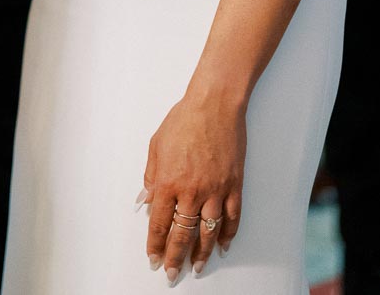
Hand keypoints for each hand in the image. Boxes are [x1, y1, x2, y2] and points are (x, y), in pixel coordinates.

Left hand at [141, 94, 244, 282]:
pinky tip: (224, 247)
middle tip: (171, 274)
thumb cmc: (183, 120)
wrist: (214, 105)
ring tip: (196, 268)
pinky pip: (232, 218)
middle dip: (175, 257)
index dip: (156, 243)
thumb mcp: (156, 145)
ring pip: (208, 232)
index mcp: (169, 181)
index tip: (153, 257)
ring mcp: (215, 190)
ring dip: (202, 253)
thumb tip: (145, 200)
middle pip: (183, 234)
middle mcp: (192, 191)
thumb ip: (150, 176)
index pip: (160, 222)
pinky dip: (228, 235)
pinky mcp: (233, 185)